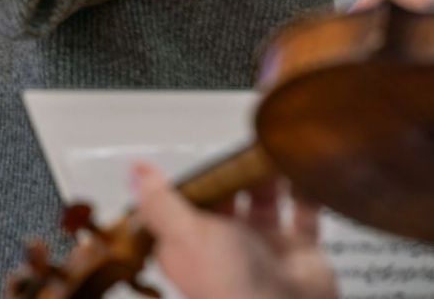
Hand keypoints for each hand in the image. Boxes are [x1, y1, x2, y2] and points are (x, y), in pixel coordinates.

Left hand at [131, 163, 337, 298]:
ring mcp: (260, 246)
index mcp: (187, 244)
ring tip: (268, 153)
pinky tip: (299, 171)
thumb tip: (135, 173)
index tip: (199, 156)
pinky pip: (301, 213)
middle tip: (238, 151)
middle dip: (230, 173)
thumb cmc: (230, 285)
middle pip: (223, 197)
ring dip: (265, 178)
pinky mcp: (295, 250)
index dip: (191, 179)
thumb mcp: (184, 234)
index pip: (181, 202)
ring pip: (261, 201)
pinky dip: (302, 192)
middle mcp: (223, 245)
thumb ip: (160, 201)